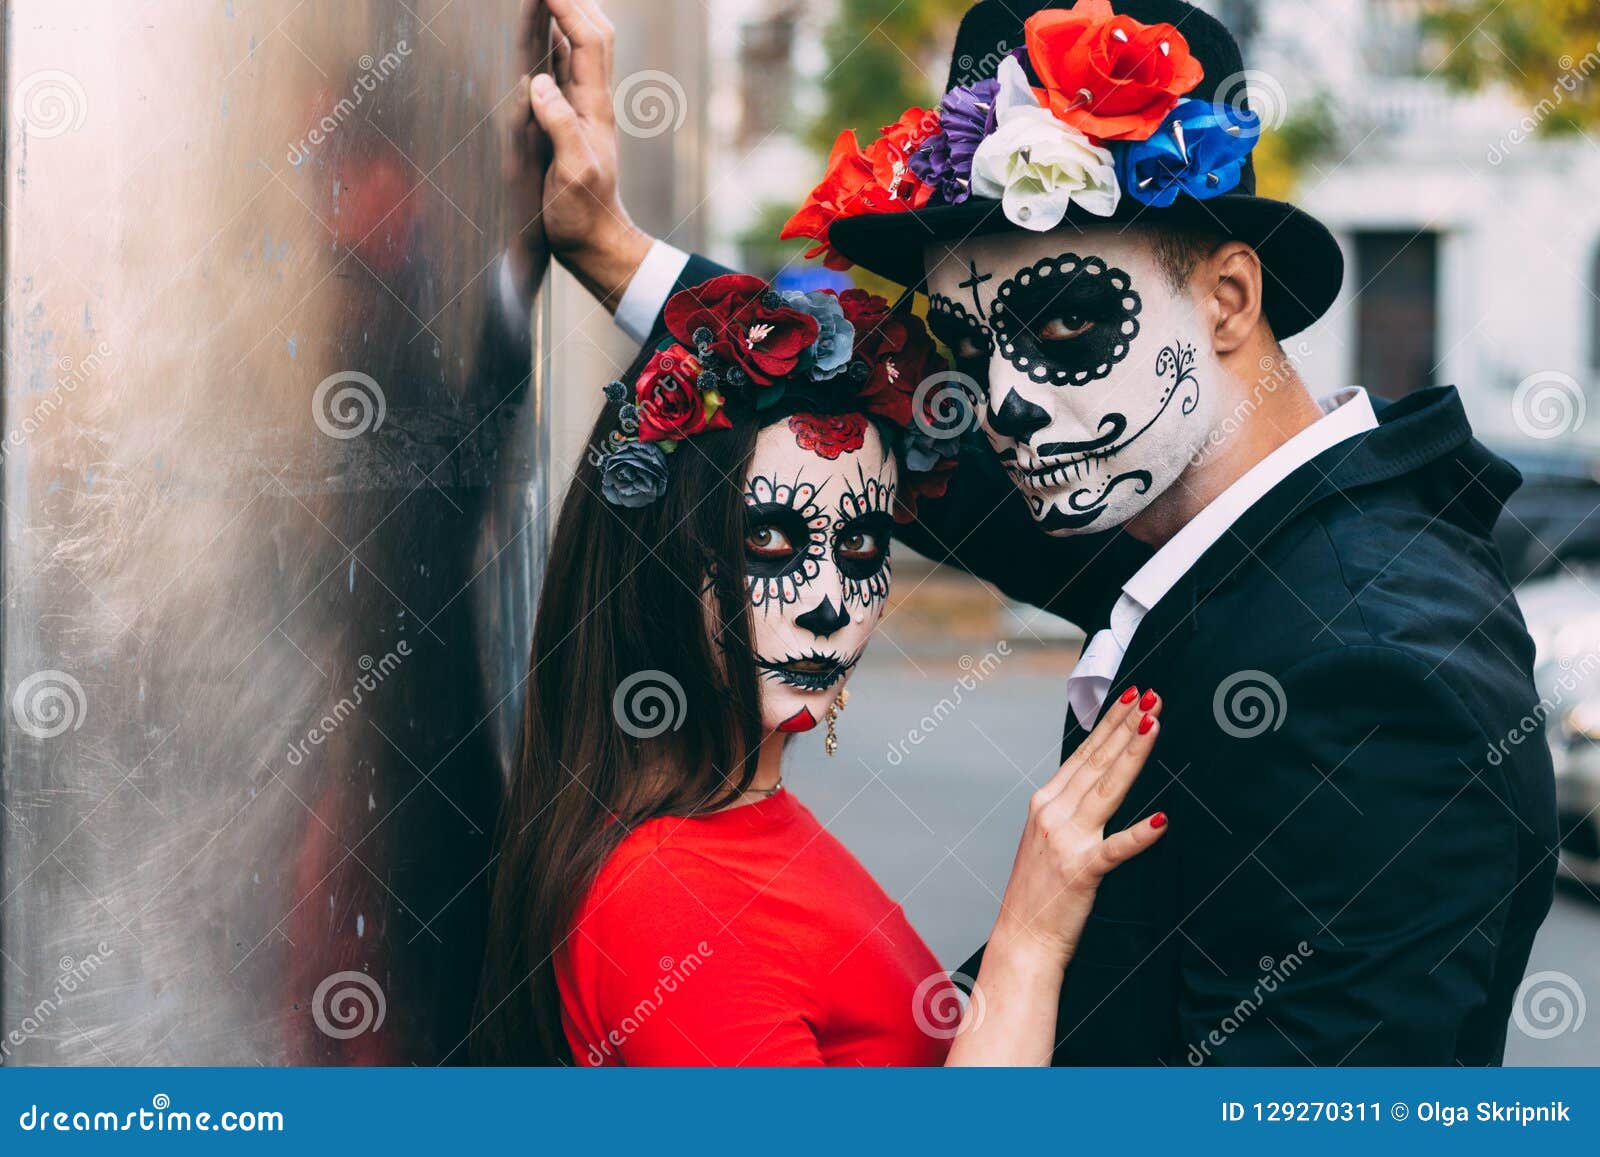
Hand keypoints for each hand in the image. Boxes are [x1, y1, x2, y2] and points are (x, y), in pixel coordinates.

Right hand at [516, 0, 650, 308]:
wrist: (595, 244)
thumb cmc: (584, 215)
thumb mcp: (574, 174)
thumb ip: (561, 128)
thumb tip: (538, 83)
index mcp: (593, 107)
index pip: (587, 40)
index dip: (568, 6)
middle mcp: (590, 101)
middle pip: (593, 32)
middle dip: (573, 0)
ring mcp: (580, 109)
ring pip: (578, 48)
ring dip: (564, 15)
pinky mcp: (568, 122)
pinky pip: (562, 72)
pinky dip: (552, 44)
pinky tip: (538, 34)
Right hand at [991, 687, 1167, 968]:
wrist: (1022, 938)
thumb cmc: (1040, 892)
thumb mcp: (1048, 838)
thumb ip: (1070, 809)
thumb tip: (1096, 783)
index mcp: (1045, 803)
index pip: (1084, 754)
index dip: (1110, 723)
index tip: (1131, 696)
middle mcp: (1052, 813)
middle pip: (1098, 761)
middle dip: (1126, 725)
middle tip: (1151, 695)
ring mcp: (1066, 840)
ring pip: (1107, 788)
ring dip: (1132, 753)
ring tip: (1153, 724)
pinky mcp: (1082, 870)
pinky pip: (1116, 849)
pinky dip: (1139, 835)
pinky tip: (1161, 820)